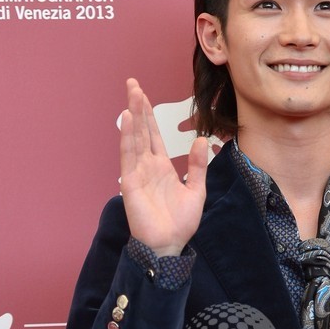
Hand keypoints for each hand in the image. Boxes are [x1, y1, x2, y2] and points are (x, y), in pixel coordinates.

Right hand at [119, 78, 207, 255]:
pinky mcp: (130, 182)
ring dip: (133, 115)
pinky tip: (128, 119)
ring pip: (134, 138)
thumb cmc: (180, 222)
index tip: (144, 95)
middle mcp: (147, 166)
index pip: (153, 135)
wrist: (170, 244)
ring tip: (133, 94)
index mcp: (161, 167)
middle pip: (141, 130)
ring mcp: (137, 173)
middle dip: (137, 107)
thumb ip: (197, 165)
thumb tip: (201, 140)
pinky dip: (128, 137)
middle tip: (132, 83)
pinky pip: (129, 155)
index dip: (149, 115)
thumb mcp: (196, 190)